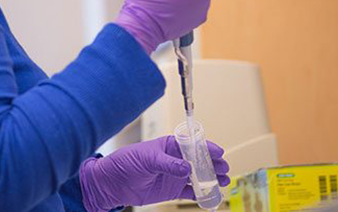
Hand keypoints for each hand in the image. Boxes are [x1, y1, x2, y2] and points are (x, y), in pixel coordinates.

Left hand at [79, 136, 229, 210]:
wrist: (112, 182)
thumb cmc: (126, 162)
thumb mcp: (147, 158)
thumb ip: (168, 164)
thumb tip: (187, 168)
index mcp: (169, 145)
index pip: (192, 144)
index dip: (207, 147)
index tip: (218, 152)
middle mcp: (175, 160)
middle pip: (200, 160)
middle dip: (213, 164)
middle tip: (224, 168)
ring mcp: (175, 175)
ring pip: (198, 176)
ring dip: (211, 178)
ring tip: (223, 181)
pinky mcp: (172, 190)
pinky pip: (190, 192)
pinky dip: (201, 193)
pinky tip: (210, 194)